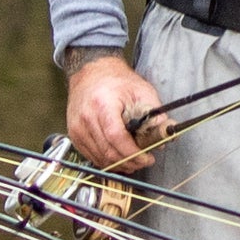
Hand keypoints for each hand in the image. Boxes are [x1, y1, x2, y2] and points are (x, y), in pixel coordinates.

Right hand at [67, 53, 164, 169]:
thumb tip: (165, 137)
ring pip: (99, 158)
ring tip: (134, 162)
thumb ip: (155, 114)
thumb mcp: (142, 91)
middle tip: (143, 162)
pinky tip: (119, 158)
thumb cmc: (116, 81)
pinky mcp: (74, 135)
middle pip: (108, 151)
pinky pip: (91, 156)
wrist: (91, 73)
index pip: (116, 137)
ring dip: (119, 165)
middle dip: (129, 162)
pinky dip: (107, 161)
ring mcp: (77, 128)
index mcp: (103, 104)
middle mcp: (87, 117)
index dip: (133, 153)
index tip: (147, 158)